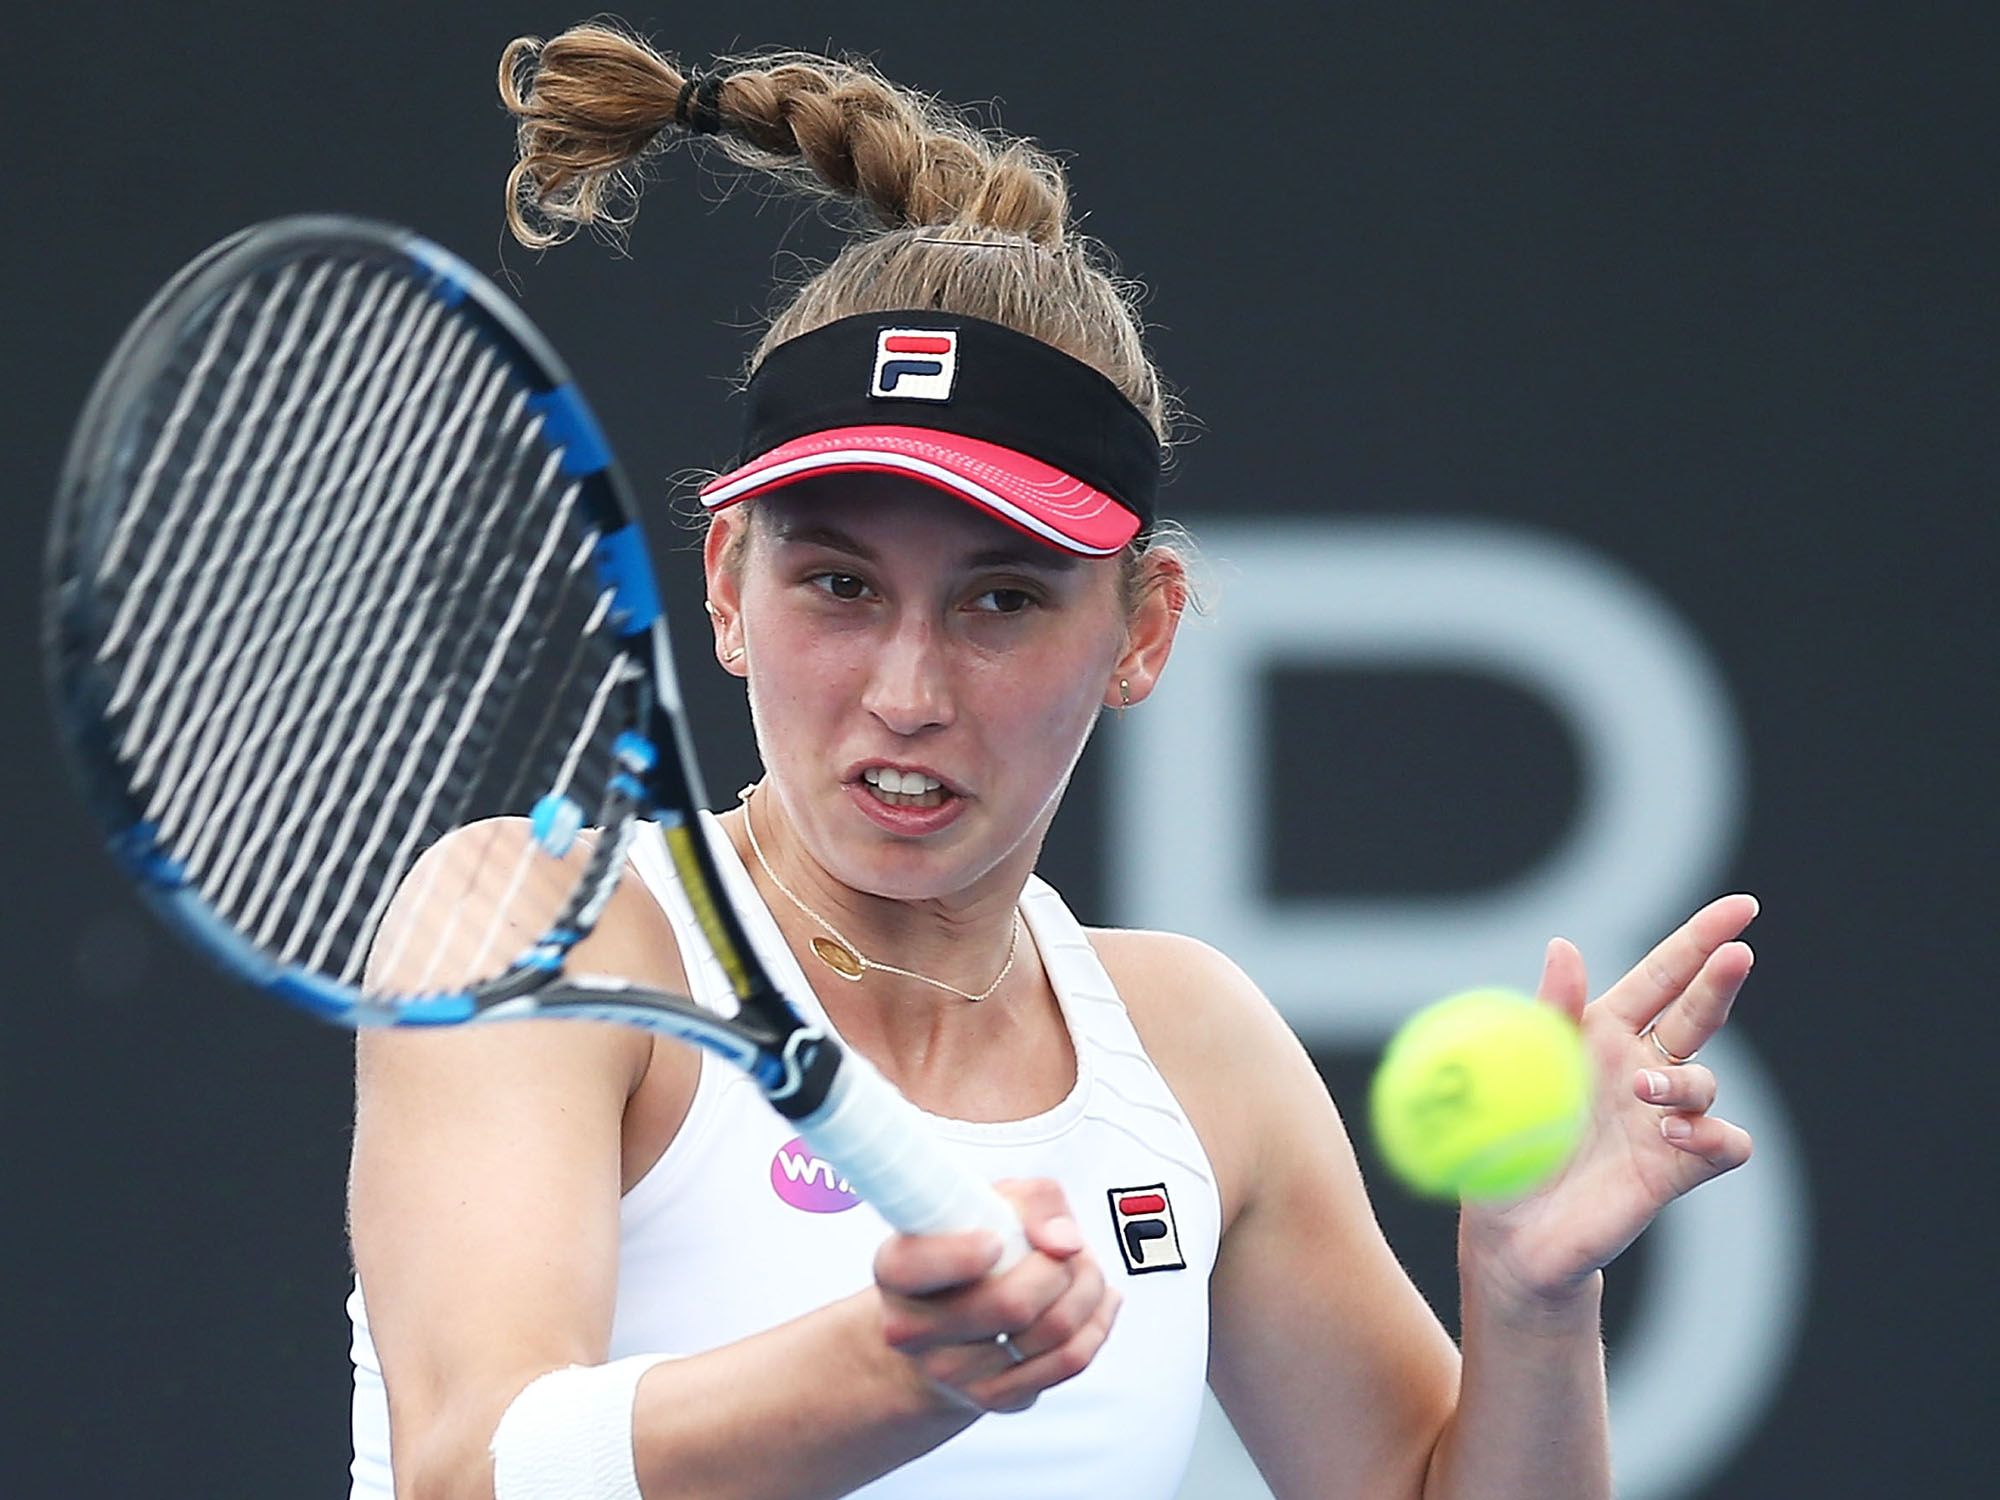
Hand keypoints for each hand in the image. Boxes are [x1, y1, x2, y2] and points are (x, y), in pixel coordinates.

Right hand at [872, 1179, 1120, 1413]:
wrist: (952, 1322)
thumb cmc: (972, 1246)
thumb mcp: (990, 1201)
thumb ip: (1032, 1200)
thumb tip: (1063, 1242)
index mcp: (896, 1269)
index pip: (917, 1266)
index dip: (963, 1254)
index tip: (995, 1241)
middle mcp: (913, 1329)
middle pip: (1010, 1304)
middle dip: (1060, 1266)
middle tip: (1070, 1248)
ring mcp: (951, 1372)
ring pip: (1052, 1331)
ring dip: (1088, 1289)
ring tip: (1085, 1268)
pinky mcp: (993, 1397)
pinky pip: (1069, 1360)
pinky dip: (1097, 1323)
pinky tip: (1098, 1300)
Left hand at [1462, 895, 1758, 1300]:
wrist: (1509, 1231)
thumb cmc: (1503, 1141)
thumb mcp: (1514, 1069)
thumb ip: (1548, 1012)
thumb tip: (1564, 945)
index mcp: (1602, 1031)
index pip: (1663, 974)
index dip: (1700, 939)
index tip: (1743, 907)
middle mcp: (1643, 1067)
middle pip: (1697, 1012)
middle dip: (1720, 979)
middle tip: (1738, 953)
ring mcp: (1665, 1117)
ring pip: (1706, 1080)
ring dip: (1686, 1080)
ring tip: (1647, 1091)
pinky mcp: (1678, 1168)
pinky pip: (1724, 1144)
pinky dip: (1711, 1136)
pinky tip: (1677, 1135)